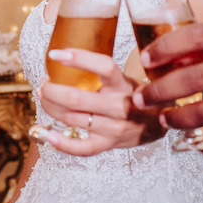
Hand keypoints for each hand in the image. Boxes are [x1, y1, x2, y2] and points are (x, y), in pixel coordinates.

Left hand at [34, 48, 162, 154]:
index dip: (78, 58)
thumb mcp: (126, 78)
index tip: (55, 54)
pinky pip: (81, 148)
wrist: (159, 121)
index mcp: (124, 84)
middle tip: (44, 83)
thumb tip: (66, 58)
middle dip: (51, 90)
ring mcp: (114, 128)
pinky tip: (46, 134)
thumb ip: (103, 72)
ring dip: (51, 108)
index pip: (103, 66)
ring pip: (73, 119)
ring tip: (44, 98)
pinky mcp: (108, 144)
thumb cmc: (136, 95)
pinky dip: (61, 143)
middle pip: (77, 98)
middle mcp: (120, 106)